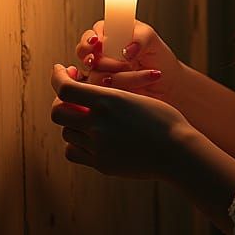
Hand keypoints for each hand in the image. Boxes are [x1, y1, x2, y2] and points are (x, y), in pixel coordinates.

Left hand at [50, 63, 193, 179]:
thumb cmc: (163, 119)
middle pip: (57, 112)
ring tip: (87, 117)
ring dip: (72, 122)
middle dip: (60, 101)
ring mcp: (99, 147)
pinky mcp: (102, 164)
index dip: (57, 77)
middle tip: (71, 96)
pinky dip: (76, 143)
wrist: (178, 151)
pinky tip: (90, 137)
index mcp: (108, 101)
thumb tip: (81, 89)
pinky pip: (73, 152)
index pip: (65, 88)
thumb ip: (106, 95)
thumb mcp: (134, 96)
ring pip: (66, 132)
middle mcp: (98, 124)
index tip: (61, 70)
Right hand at [74, 19, 184, 104]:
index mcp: (111, 35)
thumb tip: (126, 50)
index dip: (89, 39)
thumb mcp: (152, 41)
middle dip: (92, 57)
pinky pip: (103, 91)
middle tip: (101, 61)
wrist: (168, 85)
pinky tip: (136, 85)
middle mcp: (103, 53)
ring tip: (140, 72)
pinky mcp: (106, 91)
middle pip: (83, 53)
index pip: (92, 34)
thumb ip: (139, 38)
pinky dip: (121, 87)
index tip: (97, 42)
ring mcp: (103, 73)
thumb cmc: (159, 58)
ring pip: (95, 74)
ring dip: (119, 74)